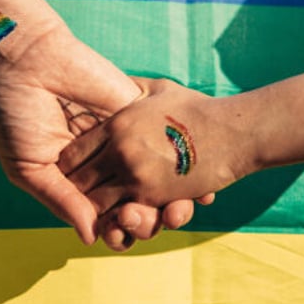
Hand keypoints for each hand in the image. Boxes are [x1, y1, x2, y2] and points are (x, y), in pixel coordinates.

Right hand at [0, 24, 199, 246]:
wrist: (30, 59)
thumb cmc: (17, 113)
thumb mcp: (28, 166)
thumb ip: (60, 200)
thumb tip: (92, 238)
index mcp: (76, 181)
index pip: (104, 217)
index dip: (117, 232)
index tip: (121, 238)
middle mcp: (105, 165)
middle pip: (135, 204)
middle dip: (145, 221)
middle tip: (145, 221)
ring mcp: (126, 141)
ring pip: (157, 182)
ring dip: (168, 203)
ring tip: (168, 210)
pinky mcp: (141, 115)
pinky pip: (170, 145)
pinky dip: (188, 169)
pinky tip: (199, 188)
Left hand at [59, 78, 249, 215]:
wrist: (232, 133)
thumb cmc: (197, 109)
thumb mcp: (159, 90)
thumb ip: (132, 89)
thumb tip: (118, 83)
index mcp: (117, 123)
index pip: (73, 152)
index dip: (71, 165)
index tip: (77, 172)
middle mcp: (119, 149)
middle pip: (77, 181)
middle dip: (78, 192)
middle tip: (85, 197)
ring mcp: (134, 174)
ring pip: (94, 203)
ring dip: (98, 210)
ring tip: (106, 209)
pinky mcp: (153, 195)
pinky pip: (121, 216)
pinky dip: (119, 221)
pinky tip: (124, 216)